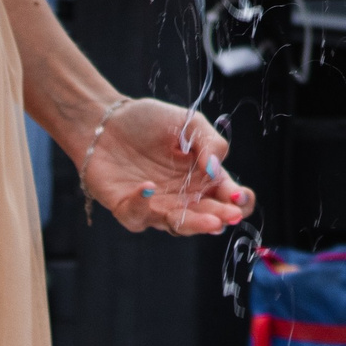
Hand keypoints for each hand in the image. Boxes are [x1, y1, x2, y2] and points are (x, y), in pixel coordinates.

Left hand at [76, 98, 253, 233]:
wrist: (106, 120)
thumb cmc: (150, 121)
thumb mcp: (189, 123)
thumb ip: (210, 143)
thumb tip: (215, 170)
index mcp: (203, 178)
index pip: (228, 197)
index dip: (239, 202)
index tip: (238, 196)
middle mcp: (183, 197)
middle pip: (207, 216)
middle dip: (220, 217)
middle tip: (229, 216)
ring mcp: (156, 206)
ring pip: (177, 225)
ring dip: (193, 224)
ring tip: (209, 221)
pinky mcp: (127, 208)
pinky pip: (137, 216)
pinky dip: (142, 205)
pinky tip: (148, 187)